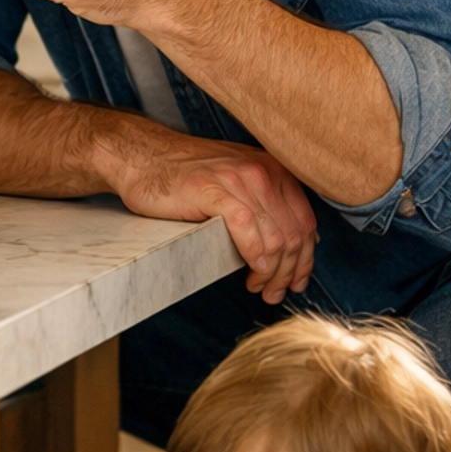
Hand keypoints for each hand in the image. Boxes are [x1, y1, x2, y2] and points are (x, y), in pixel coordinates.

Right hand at [100, 120, 316, 302]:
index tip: (296, 283)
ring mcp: (237, 178)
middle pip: (294, 235)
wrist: (144, 158)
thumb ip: (267, 206)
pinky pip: (246, 225)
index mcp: (274, 170)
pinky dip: (255, 254)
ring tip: (257, 287)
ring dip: (272, 272)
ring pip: (275, 236)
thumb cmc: (187, 178)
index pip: (306, 222)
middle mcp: (262, 171)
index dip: (305, 260)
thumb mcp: (238, 185)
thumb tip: (295, 245)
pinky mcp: (212, 189)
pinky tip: (252, 269)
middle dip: (288, 273)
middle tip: (273, 293)